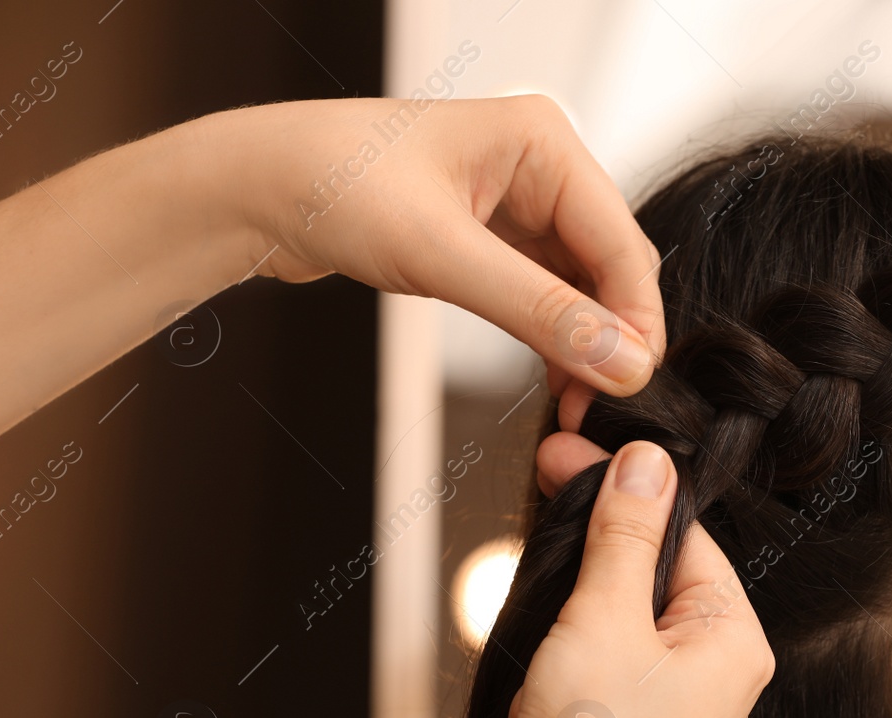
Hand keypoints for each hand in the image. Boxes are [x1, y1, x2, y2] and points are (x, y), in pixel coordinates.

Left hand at [224, 95, 664, 396]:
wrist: (254, 188)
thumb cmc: (330, 185)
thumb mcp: (440, 254)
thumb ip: (536, 311)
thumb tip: (620, 361)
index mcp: (543, 140)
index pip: (620, 240)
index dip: (636, 318)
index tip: (636, 383)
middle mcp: (541, 166)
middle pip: (612, 265)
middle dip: (614, 335)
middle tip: (605, 404)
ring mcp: (519, 204)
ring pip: (584, 287)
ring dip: (586, 343)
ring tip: (580, 401)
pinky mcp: (494, 239)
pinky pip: (548, 295)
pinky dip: (555, 338)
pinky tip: (556, 378)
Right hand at [468, 441, 773, 717]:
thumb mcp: (606, 616)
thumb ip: (625, 534)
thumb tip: (648, 462)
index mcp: (736, 644)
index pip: (689, 540)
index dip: (628, 496)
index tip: (572, 456)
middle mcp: (716, 674)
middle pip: (657, 573)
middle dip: (599, 538)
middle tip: (547, 479)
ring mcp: (674, 706)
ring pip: (623, 615)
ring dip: (579, 591)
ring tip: (540, 572)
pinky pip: (603, 657)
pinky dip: (570, 639)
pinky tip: (540, 641)